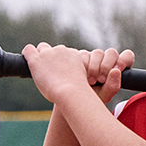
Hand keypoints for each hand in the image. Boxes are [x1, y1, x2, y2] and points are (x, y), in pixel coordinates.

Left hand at [21, 43, 135, 105]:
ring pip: (43, 48)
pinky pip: (29, 50)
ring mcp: (49, 54)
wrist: (70, 93)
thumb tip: (116, 72)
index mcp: (77, 56)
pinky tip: (30, 62)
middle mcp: (63, 51)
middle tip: (54, 73)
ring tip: (42, 69)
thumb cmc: (86, 96)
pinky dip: (28, 54)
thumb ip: (112, 83)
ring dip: (42, 56)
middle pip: (57, 49)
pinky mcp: (36, 60)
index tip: (68, 73)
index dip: (68, 62)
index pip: (71, 53)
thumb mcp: (104, 90)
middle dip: (54, 58)